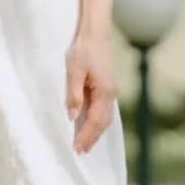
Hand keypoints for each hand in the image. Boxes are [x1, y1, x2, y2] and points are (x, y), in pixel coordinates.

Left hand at [66, 27, 118, 153]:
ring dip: (95, 131)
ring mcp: (110, 91)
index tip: (77, 148)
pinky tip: (89, 125)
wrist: (96, 32)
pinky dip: (97, 121)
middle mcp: (111, 94)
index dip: (86, 136)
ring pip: (104, 118)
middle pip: (103, 123)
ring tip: (84, 144)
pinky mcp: (107, 87)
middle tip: (79, 152)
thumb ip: (74, 94)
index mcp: (105, 92)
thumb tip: (73, 117)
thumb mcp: (74, 70)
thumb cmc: (84, 49)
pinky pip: (103, 110)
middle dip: (91, 138)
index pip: (96, 121)